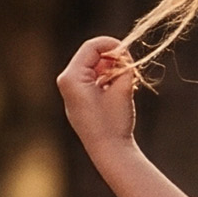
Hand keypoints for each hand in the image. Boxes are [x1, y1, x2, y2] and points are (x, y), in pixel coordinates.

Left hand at [57, 36, 140, 156]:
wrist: (108, 151)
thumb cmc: (114, 121)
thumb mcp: (123, 89)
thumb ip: (123, 67)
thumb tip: (123, 55)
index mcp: (71, 77)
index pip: (91, 47)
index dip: (112, 45)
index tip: (129, 52)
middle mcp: (66, 81)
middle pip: (91, 56)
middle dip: (113, 58)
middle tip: (131, 68)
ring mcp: (71, 91)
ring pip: (93, 67)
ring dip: (111, 69)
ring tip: (128, 81)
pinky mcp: (78, 99)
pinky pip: (92, 79)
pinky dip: (107, 79)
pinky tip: (120, 89)